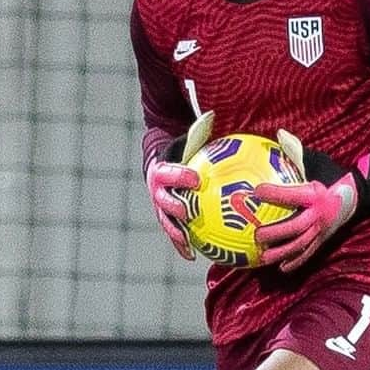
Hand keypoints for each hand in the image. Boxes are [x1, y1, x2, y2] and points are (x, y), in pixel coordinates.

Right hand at [145, 111, 213, 259]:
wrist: (162, 164)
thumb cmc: (182, 150)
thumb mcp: (189, 138)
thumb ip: (199, 130)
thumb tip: (213, 113)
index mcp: (161, 169)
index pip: (168, 172)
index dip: (179, 176)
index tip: (194, 178)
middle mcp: (157, 190)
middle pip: (162, 200)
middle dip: (173, 206)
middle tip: (186, 211)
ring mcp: (160, 206)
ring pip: (166, 221)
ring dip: (176, 232)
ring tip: (188, 243)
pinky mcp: (166, 218)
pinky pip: (174, 233)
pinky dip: (182, 245)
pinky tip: (195, 256)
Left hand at [254, 134, 358, 271]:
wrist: (359, 194)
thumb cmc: (333, 175)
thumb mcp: (316, 161)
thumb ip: (296, 151)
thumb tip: (278, 134)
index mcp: (315, 195)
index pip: (293, 195)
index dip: (275, 193)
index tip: (256, 191)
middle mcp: (318, 215)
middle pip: (295, 227)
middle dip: (276, 233)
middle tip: (257, 235)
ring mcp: (321, 230)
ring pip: (300, 245)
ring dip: (282, 252)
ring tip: (263, 257)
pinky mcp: (323, 239)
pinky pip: (308, 253)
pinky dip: (295, 261)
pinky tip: (281, 268)